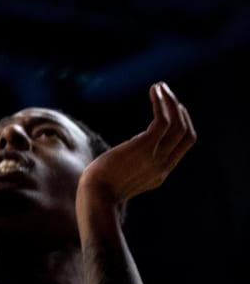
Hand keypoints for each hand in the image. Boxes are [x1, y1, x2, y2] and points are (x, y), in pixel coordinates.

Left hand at [77, 82, 195, 213]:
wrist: (96, 197)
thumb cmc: (101, 187)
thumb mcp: (124, 177)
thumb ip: (132, 165)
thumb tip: (125, 152)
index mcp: (160, 171)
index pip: (183, 145)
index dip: (183, 124)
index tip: (173, 108)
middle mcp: (164, 165)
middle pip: (186, 134)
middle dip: (179, 110)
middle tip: (166, 92)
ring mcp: (157, 157)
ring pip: (177, 125)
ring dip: (170, 102)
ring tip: (160, 86)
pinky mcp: (144, 148)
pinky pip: (162, 121)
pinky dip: (161, 104)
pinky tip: (154, 91)